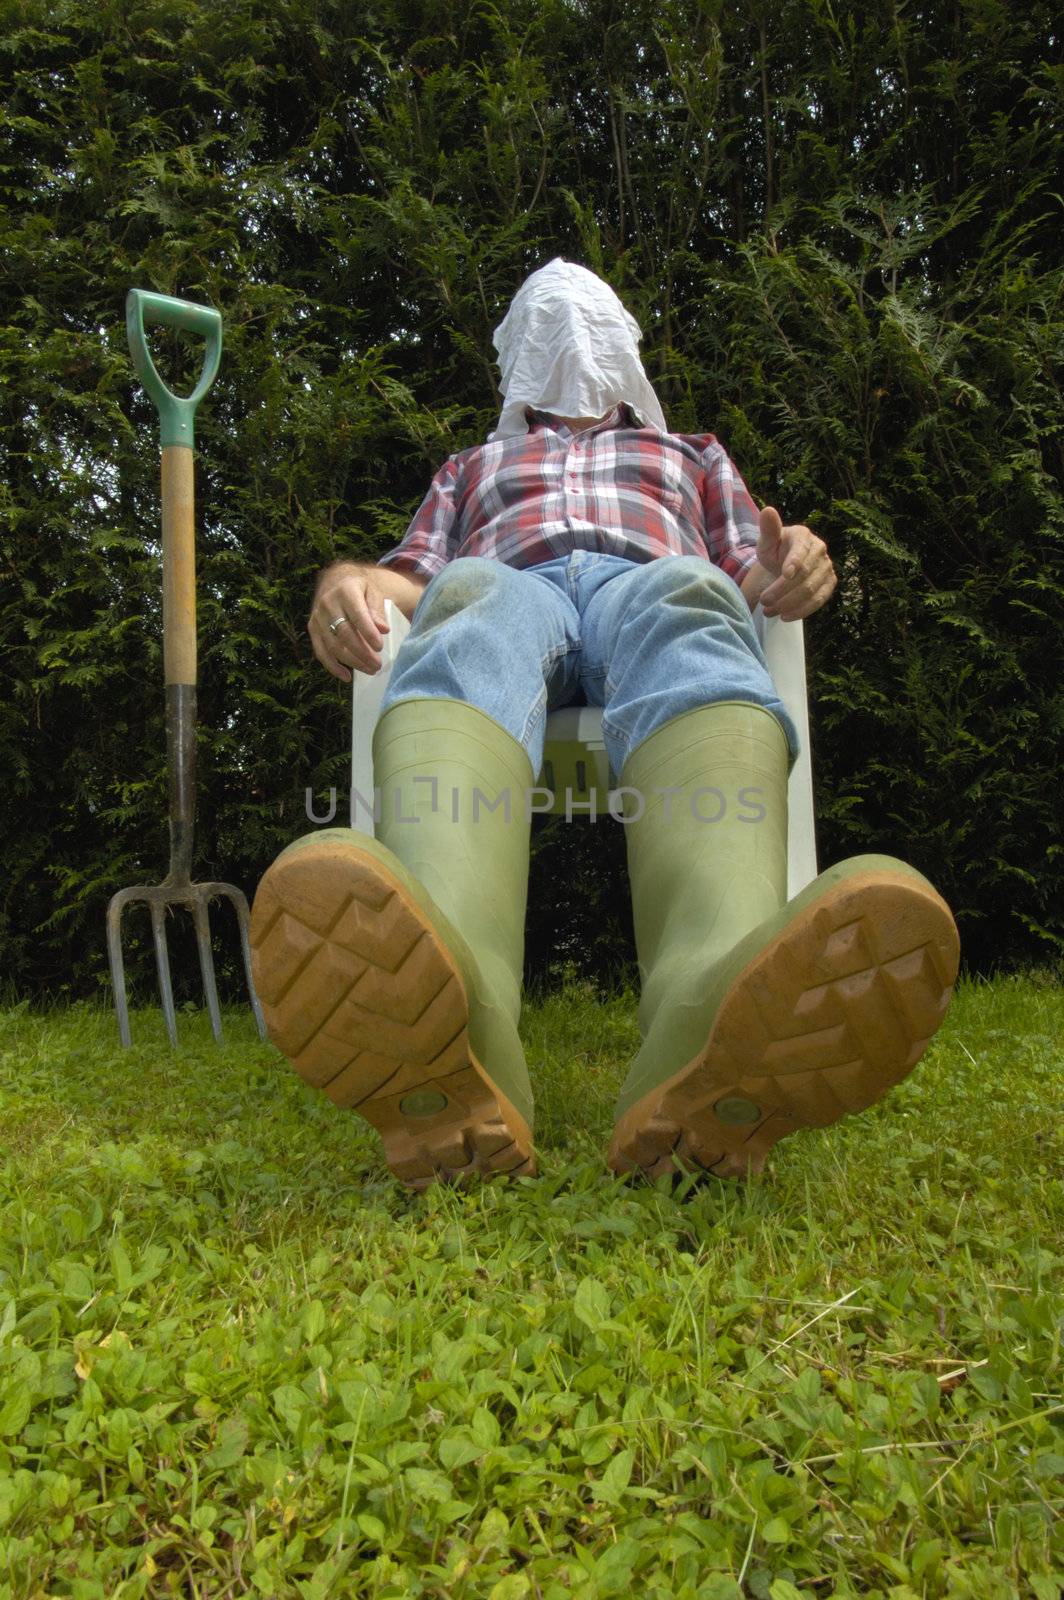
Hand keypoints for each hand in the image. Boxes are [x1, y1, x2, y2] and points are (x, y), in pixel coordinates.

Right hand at [308, 562, 390, 682]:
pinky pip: (320, 651)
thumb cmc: (360, 590)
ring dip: (352, 661)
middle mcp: (328, 603)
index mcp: (346, 591)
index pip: (357, 615)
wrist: (336, 581)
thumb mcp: (372, 592)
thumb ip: (377, 610)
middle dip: (362, 652)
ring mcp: (318, 617)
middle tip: (378, 664)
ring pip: (333, 645)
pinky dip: (333, 666)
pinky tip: (347, 676)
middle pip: (344, 633)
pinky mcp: (313, 629)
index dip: (368, 632)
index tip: (380, 647)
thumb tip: (383, 629)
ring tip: (370, 670)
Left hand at [755, 506, 835, 619]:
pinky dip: (802, 611)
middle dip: (782, 591)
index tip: (784, 575)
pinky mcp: (830, 583)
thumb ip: (767, 529)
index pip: (801, 550)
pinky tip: (785, 616)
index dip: (794, 563)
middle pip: (804, 575)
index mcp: (803, 535)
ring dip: (788, 604)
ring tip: (769, 611)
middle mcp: (819, 549)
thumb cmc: (774, 551)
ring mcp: (827, 567)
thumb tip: (768, 510)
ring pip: (811, 590)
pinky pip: (819, 600)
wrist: (784, 564)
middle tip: (764, 601)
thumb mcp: (766, 541)